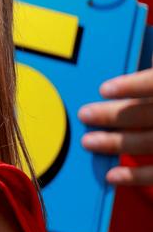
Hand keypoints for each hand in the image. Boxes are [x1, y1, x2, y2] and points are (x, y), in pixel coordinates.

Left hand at [78, 68, 152, 185]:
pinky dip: (136, 176)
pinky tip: (112, 175)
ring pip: (150, 143)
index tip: (103, 89)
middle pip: (149, 114)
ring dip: (117, 143)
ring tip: (88, 142)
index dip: (133, 86)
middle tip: (85, 114)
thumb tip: (144, 55)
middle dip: (114, 115)